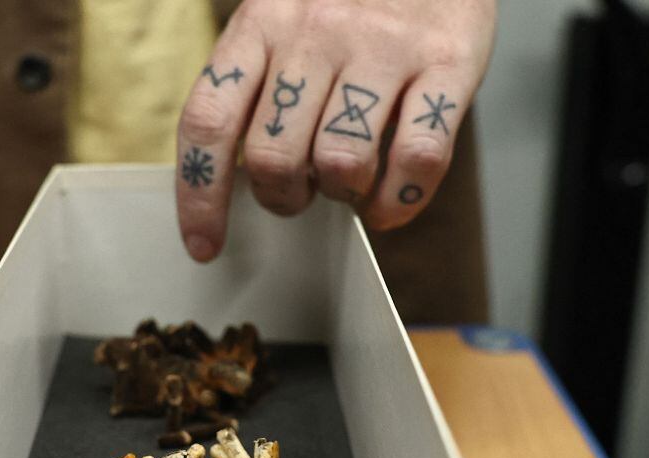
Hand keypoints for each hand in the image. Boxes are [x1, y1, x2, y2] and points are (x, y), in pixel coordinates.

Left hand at [175, 0, 495, 261]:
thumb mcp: (285, 17)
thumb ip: (260, 84)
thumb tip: (242, 179)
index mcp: (261, 23)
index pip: (208, 121)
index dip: (200, 195)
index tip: (204, 244)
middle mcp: (316, 30)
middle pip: (273, 157)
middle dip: (284, 198)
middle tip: (301, 192)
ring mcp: (383, 45)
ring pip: (340, 162)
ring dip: (343, 196)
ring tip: (351, 182)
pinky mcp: (448, 59)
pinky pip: (418, 156)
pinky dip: (401, 198)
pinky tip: (392, 201)